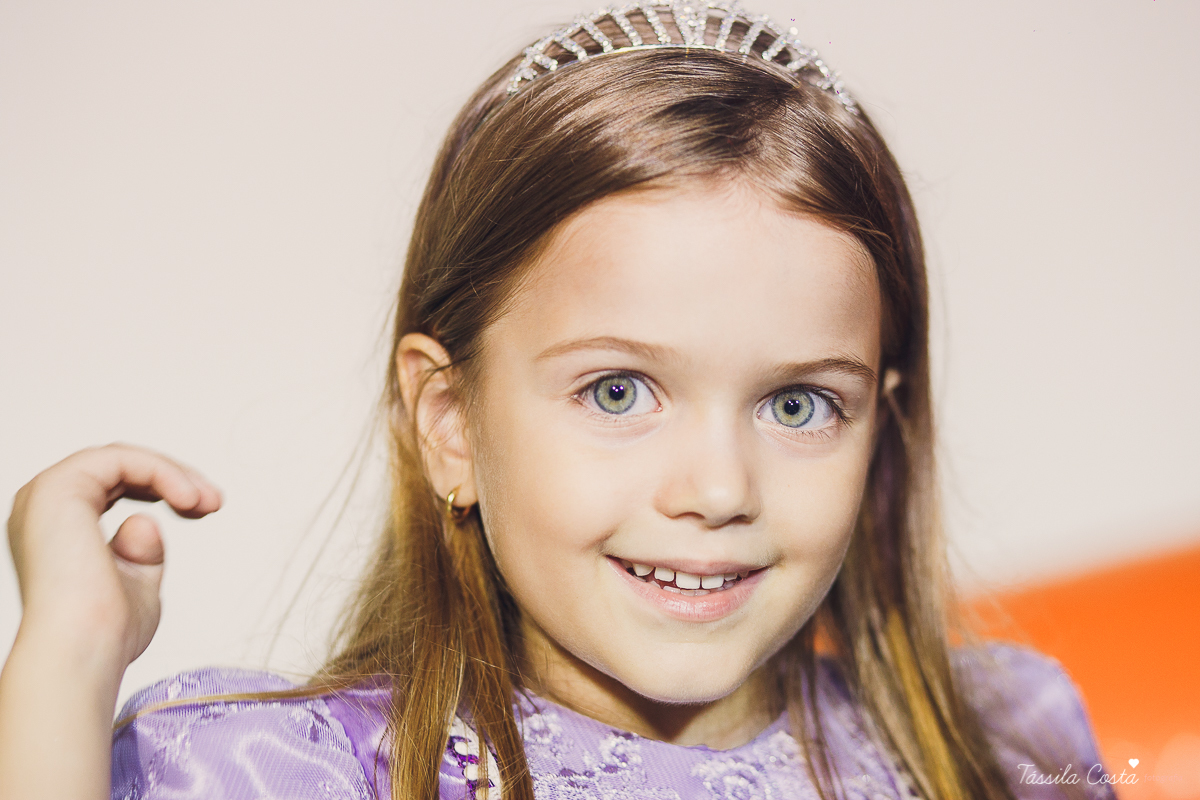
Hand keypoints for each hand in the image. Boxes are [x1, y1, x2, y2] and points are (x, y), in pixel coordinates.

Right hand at [6, 443, 221, 672]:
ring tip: (208, 503)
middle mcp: (43, 508)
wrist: (84, 650)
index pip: (114, 484)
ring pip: (122, 459)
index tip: (205, 509)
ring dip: (173, 474)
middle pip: (120, 467)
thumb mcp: (135, 583)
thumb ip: (140, 552)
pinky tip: (188, 500)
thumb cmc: (106, 631)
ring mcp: (46, 496)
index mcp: (57, 527)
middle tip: (214, 502)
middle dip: (175, 478)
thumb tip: (144, 522)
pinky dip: (161, 473)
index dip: (164, 488)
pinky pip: (120, 460)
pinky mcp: (59, 489)